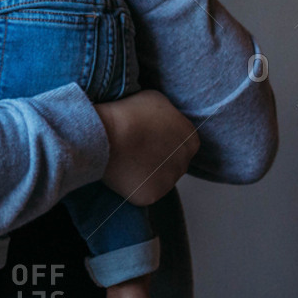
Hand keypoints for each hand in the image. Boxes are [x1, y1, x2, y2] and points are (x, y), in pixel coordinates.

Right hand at [93, 90, 198, 205]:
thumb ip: (169, 115)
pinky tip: (122, 172)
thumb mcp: (157, 101)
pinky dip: (133, 185)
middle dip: (158, 158)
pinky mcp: (151, 196)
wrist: (107, 134)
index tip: (148, 136)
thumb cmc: (128, 112)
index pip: (183, 143)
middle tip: (136, 149)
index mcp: (191, 139)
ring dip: (147, 173)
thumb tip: (164, 121)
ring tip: (126, 159)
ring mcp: (168, 182)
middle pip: (173, 163)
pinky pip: (143, 191)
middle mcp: (185, 162)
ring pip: (159, 179)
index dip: (164, 140)